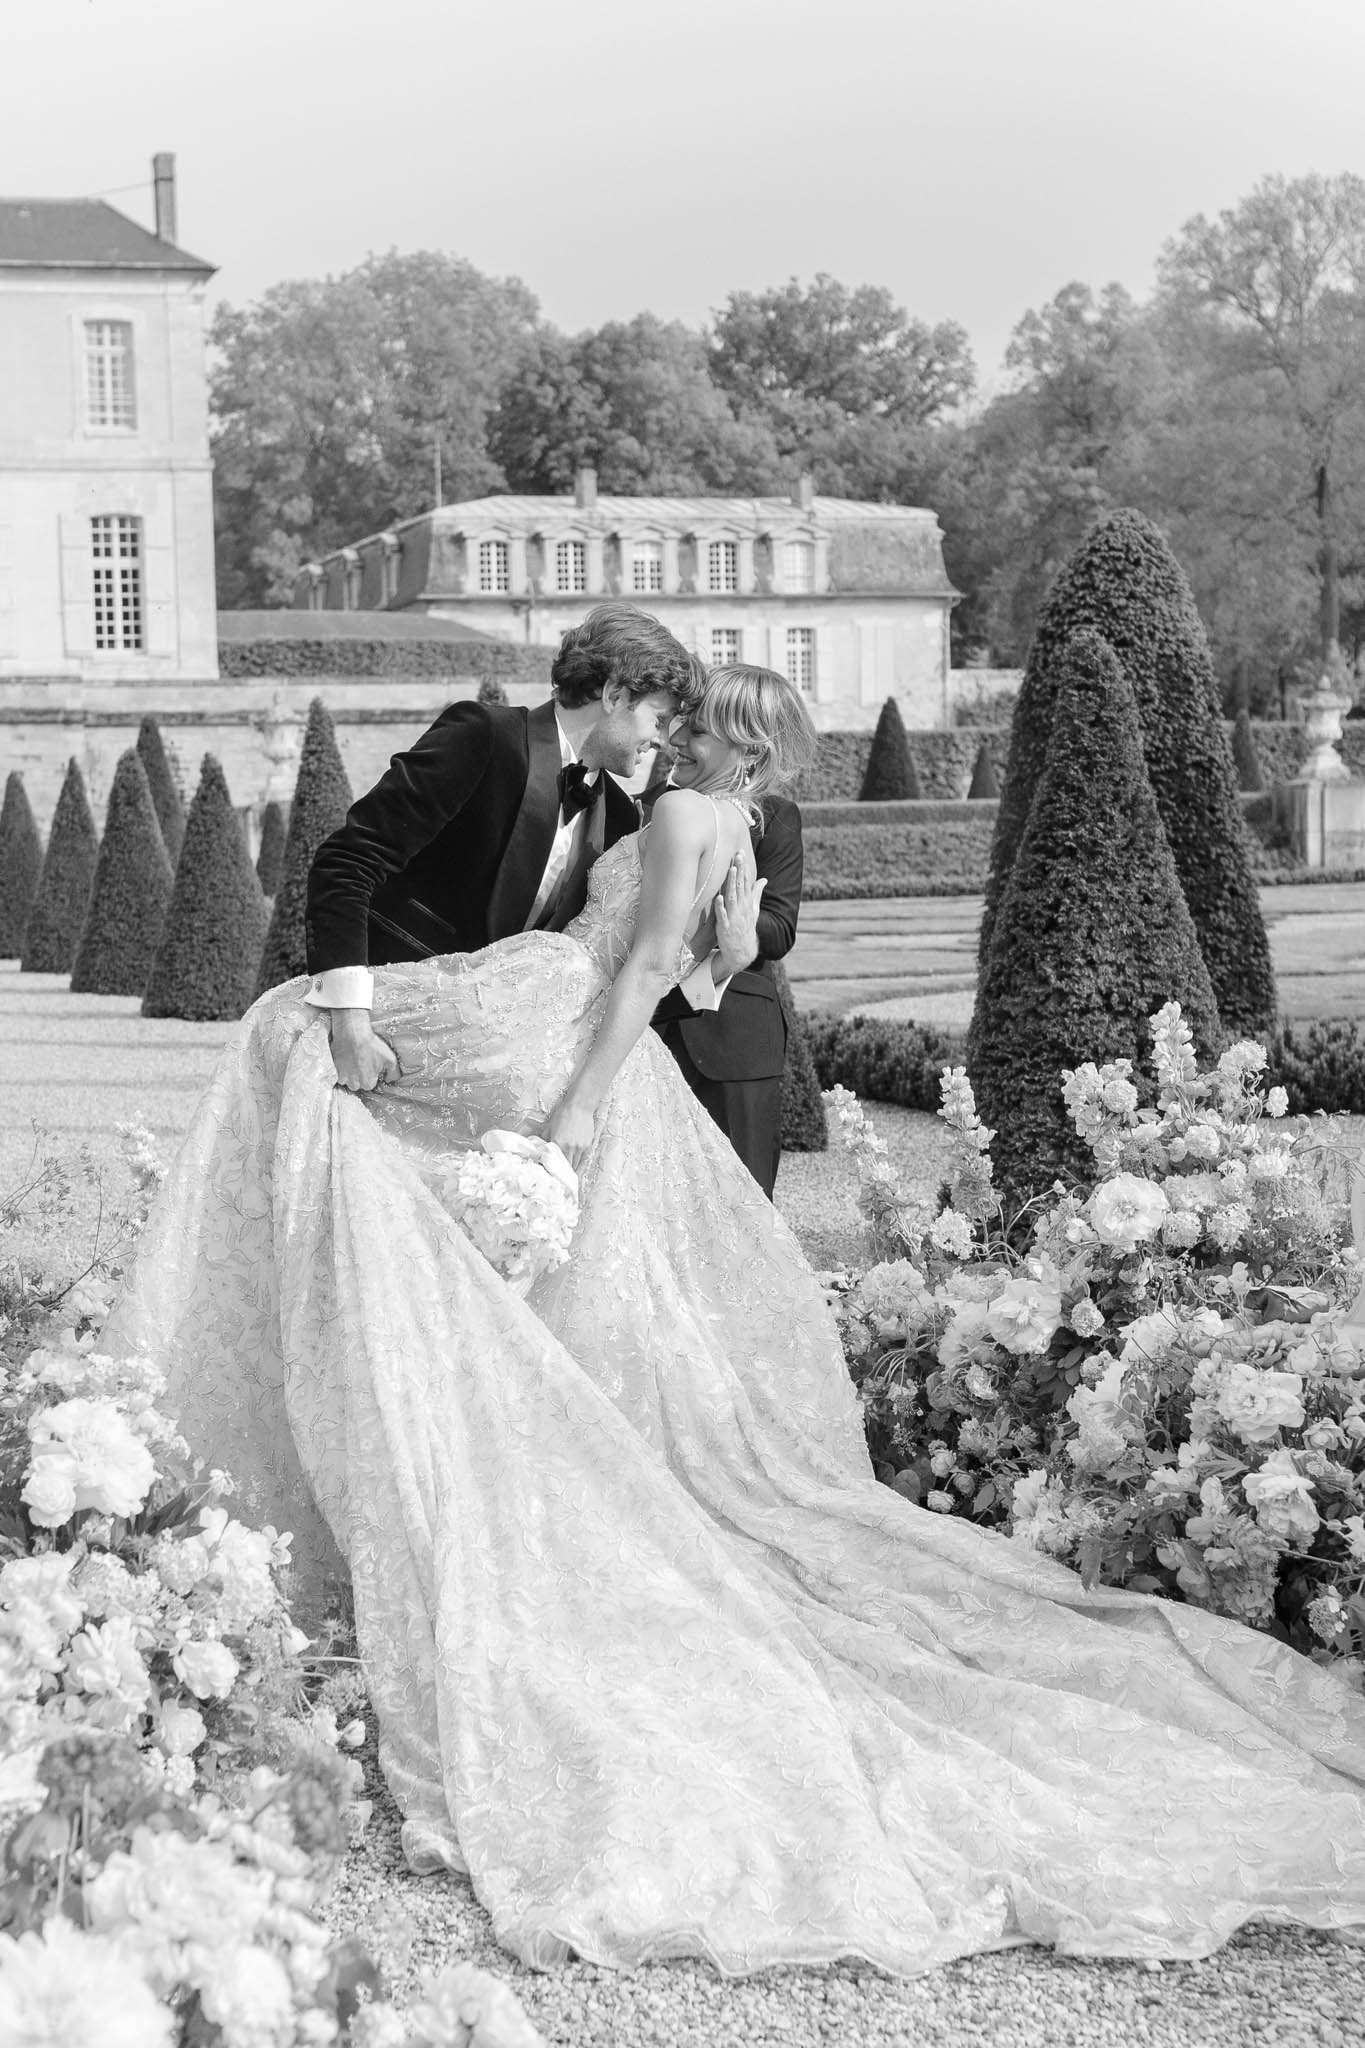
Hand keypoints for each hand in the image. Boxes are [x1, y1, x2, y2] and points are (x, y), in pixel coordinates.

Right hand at [328, 1009, 399, 1092]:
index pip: (369, 1085)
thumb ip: (393, 1073)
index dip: (370, 1076)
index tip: (371, 1067)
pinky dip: (340, 1069)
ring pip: (346, 1080)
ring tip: (352, 1062)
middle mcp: (353, 1082)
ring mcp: (342, 1076)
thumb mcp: (390, 1059)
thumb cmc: (372, 1046)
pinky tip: (345, 1060)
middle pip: (357, 1085)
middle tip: (362, 1064)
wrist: (352, 1033)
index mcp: (367, 1082)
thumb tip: (390, 1080)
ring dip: (349, 1074)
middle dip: (359, 1077)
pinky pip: (336, 1073)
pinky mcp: (333, 1068)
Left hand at [545, 1092, 598, 1173]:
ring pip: (575, 1165)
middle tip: (558, 1179)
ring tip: (567, 1177)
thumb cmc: (564, 1114)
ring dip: (571, 1171)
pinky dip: (578, 1164)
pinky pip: (583, 1159)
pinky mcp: (587, 1145)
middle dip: (562, 1174)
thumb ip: (544, 1139)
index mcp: (558, 1143)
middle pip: (566, 1167)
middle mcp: (569, 1147)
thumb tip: (538, 1147)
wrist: (579, 1106)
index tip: (550, 1176)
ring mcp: (580, 1147)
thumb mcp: (549, 1126)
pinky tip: (576, 1168)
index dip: (552, 1171)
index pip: (554, 1163)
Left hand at [714, 860, 765, 978]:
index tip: (741, 852)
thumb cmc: (745, 927)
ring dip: (731, 884)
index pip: (745, 881)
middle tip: (738, 855)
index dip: (743, 867)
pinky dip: (721, 907)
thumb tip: (764, 879)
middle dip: (739, 870)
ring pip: (732, 897)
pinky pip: (723, 916)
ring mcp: (734, 917)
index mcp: (747, 902)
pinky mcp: (725, 928)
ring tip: (731, 870)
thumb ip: (756, 892)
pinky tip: (719, 897)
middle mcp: (741, 908)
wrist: (742, 951)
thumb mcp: (753, 909)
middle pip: (740, 886)